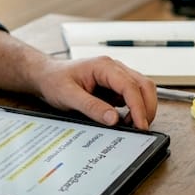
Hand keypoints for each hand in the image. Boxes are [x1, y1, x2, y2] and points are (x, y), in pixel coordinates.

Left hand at [28, 56, 157, 129]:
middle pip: (144, 85)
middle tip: (141, 128)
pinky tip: (125, 121)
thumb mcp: (68, 96)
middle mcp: (114, 68)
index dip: (139, 107)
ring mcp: (116, 76)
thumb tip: (113, 119)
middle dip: (147, 108)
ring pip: (142, 90)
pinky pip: (133, 96)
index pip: (130, 86)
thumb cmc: (55, 80)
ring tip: (132, 125)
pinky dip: (135, 109)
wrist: (47, 75)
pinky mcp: (115, 86)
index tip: (140, 125)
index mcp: (103, 66)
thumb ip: (91, 107)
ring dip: (143, 108)